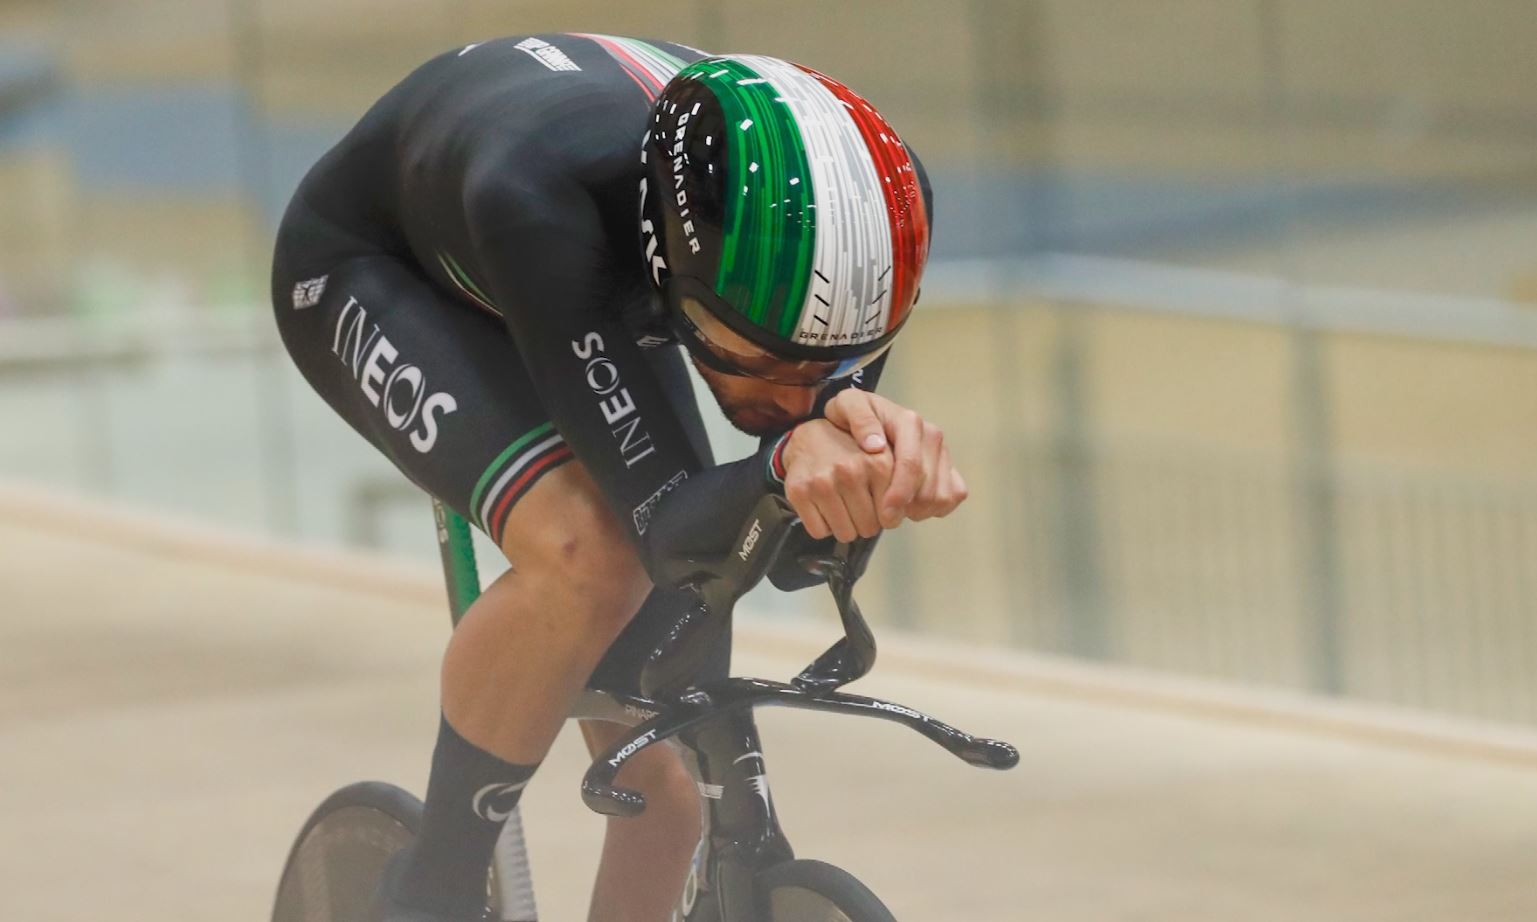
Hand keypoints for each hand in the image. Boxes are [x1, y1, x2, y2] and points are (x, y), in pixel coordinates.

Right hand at [780, 419, 894, 541]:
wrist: (809, 438)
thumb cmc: (853, 452)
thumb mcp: (886, 456)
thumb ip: (905, 481)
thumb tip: (907, 515)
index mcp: (879, 461)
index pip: (893, 515)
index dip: (888, 516)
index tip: (882, 506)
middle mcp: (851, 470)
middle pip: (870, 528)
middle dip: (866, 522)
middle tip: (858, 503)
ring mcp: (823, 481)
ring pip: (845, 534)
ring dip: (846, 526)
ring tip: (842, 504)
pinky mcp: (800, 491)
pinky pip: (819, 531)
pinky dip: (823, 526)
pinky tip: (823, 506)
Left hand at [822, 389, 967, 527]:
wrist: (863, 416)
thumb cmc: (851, 414)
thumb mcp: (845, 406)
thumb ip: (859, 419)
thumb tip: (876, 445)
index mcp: (908, 421)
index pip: (911, 464)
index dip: (900, 494)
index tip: (884, 515)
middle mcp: (931, 435)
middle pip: (929, 486)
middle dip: (908, 509)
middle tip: (884, 519)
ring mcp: (942, 451)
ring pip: (943, 495)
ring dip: (920, 511)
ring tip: (895, 513)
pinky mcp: (948, 465)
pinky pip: (955, 495)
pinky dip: (936, 508)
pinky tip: (911, 509)